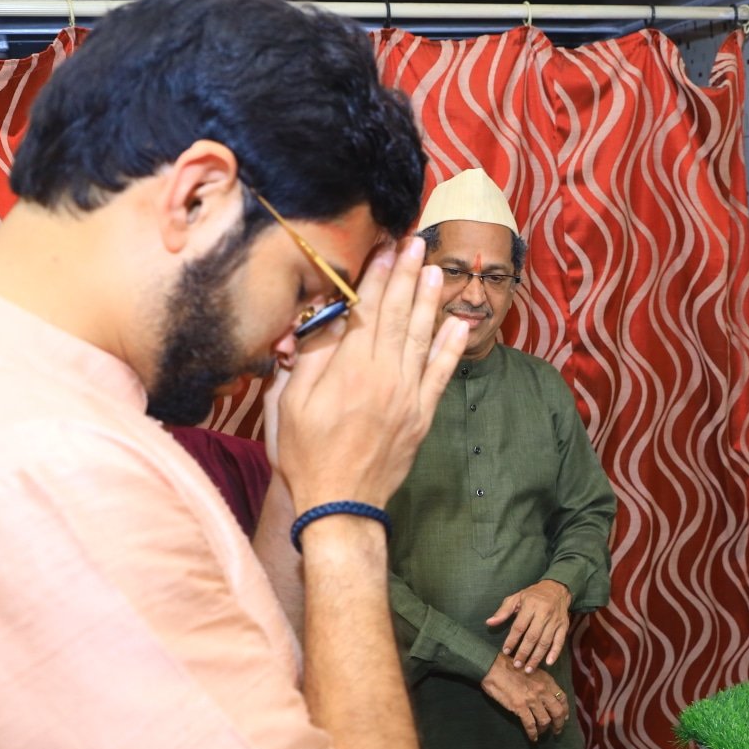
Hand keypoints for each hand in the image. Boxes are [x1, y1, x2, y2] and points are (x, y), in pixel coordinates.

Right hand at [275, 236, 468, 511]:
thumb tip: (325, 320)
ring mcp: (408, 396)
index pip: (366, 310)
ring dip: (429, 302)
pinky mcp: (423, 416)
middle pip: (397, 315)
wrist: (341, 505)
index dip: (377, 277)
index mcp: (349, 369)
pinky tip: (457, 324)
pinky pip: (440, 374)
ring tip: (436, 270)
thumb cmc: (307, 456)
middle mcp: (384, 376)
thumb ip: (312, 359)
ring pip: (421, 338)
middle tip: (416, 244)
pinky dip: (449, 348)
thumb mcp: (291, 403)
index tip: (385, 248)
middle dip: (407, 276)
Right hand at [480, 654, 568, 740]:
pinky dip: (533, 734)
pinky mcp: (520, 707)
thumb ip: (541, 682)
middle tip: (557, 730)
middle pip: (558, 711)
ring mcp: (532, 700)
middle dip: (559, 724)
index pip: (563, 698)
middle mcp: (543, 691)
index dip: (565, 709)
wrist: (494, 667)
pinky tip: (533, 738)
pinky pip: (530, 725)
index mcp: (547, 681)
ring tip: (542, 733)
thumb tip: (545, 694)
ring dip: (545, 729)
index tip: (564, 717)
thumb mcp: (533, 670)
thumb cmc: (511, 666)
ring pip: (545, 720)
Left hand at [487, 580, 572, 671]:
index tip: (505, 651)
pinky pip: (560, 641)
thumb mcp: (516, 598)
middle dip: (524, 652)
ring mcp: (555, 621)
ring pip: (545, 641)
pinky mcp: (564, 626)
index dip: (512, 640)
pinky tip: (549, 663)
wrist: (556, 589)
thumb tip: (489, 623)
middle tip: (517, 665)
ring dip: (537, 657)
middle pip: (533, 636)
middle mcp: (544, 613)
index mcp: (531, 605)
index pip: (519, 626)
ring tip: (528, 669)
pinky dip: (555, 653)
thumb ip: (503, 611)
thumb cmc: (532, 595)